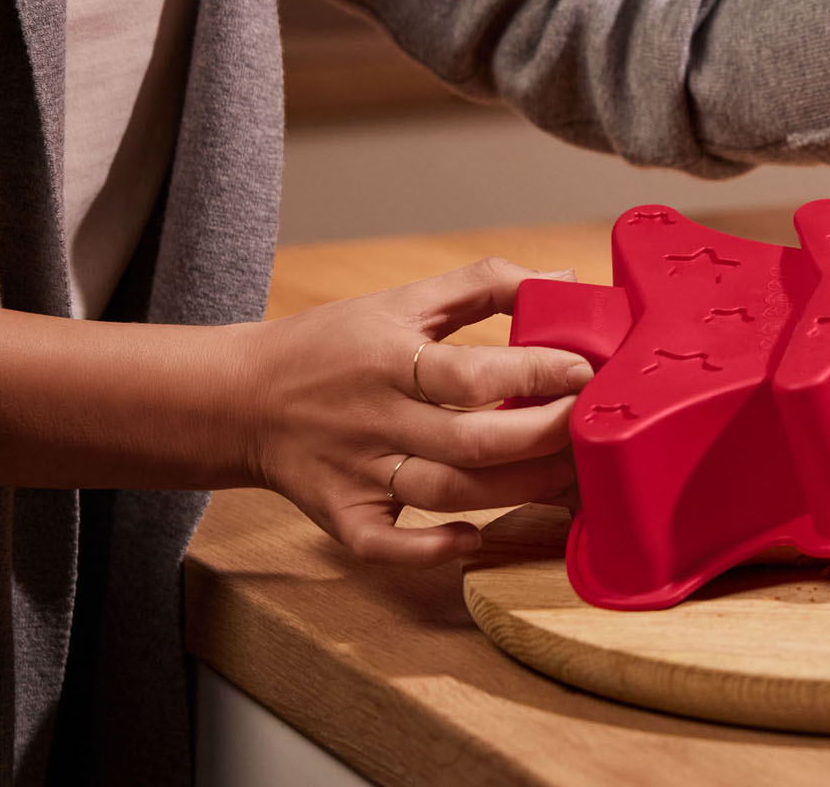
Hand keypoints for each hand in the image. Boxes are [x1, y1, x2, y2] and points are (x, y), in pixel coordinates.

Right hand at [243, 258, 591, 566]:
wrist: (237, 397)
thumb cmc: (333, 345)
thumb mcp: (401, 299)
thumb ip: (484, 285)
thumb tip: (565, 281)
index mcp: (389, 359)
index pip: (471, 373)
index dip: (536, 373)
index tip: (586, 371)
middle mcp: (374, 419)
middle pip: (471, 442)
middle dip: (542, 438)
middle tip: (591, 428)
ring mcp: (357, 473)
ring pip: (445, 494)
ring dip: (514, 492)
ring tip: (566, 477)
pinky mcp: (341, 516)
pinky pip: (388, 546)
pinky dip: (432, 548)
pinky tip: (473, 537)